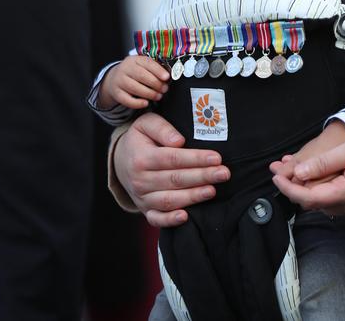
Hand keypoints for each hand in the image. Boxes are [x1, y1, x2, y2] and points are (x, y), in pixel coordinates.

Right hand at [98, 55, 169, 109]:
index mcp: (134, 60)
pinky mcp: (116, 93)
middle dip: (155, 83)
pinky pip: (126, 100)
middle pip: (141, 75)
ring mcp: (119, 81)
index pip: (147, 63)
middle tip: (164, 89)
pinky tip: (146, 103)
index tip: (167, 77)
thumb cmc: (134, 72)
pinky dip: (137, 103)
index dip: (158, 70)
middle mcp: (125, 69)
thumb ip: (154, 69)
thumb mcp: (142, 66)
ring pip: (134, 88)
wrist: (114, 78)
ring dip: (149, 93)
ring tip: (158, 96)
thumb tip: (168, 76)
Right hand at [113, 112, 230, 226]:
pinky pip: (156, 219)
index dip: (195, 159)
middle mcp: (140, 180)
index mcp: (142, 158)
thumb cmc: (140, 139)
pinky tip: (186, 217)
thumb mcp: (146, 124)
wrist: (120, 160)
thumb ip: (162, 128)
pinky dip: (170, 220)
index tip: (216, 157)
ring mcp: (142, 197)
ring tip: (213, 190)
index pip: (172, 159)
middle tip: (223, 173)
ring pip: (170, 200)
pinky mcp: (145, 210)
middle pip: (175, 180)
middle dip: (202, 176)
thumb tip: (179, 141)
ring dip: (193, 197)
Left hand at [270, 130, 344, 216]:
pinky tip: (316, 175)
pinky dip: (322, 189)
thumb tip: (298, 173)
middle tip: (279, 169)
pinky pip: (336, 201)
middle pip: (314, 203)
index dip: (288, 188)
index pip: (309, 198)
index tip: (275, 175)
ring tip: (293, 170)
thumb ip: (325, 163)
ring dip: (307, 189)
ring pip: (324, 203)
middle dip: (294, 187)